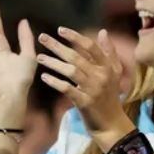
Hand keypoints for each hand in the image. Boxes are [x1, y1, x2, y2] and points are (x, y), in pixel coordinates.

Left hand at [36, 27, 130, 148]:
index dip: (75, 37)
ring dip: (53, 63)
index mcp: (108, 67)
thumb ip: (109, 52)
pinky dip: (55, 82)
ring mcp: (93, 89)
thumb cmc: (110, 97)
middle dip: (58, 46)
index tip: (60, 29)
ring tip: (39, 58)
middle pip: (77, 57)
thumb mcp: (114, 73)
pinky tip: (44, 77)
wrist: (111, 124)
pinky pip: (67, 89)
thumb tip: (102, 31)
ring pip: (71, 71)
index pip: (91, 47)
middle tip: (42, 38)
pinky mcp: (85, 102)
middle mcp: (102, 76)